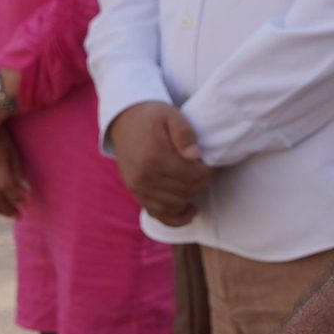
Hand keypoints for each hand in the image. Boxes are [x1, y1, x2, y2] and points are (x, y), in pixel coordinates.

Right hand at [109, 102, 210, 225]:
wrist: (124, 120)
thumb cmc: (151, 116)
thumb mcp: (171, 115)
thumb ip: (184, 133)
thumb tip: (195, 156)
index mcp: (155, 156)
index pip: (191, 175)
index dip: (207, 172)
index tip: (210, 164)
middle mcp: (144, 176)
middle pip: (185, 191)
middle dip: (201, 183)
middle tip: (206, 172)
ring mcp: (138, 187)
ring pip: (174, 205)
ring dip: (190, 196)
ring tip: (197, 183)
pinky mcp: (136, 192)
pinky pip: (157, 214)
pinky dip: (175, 218)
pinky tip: (190, 211)